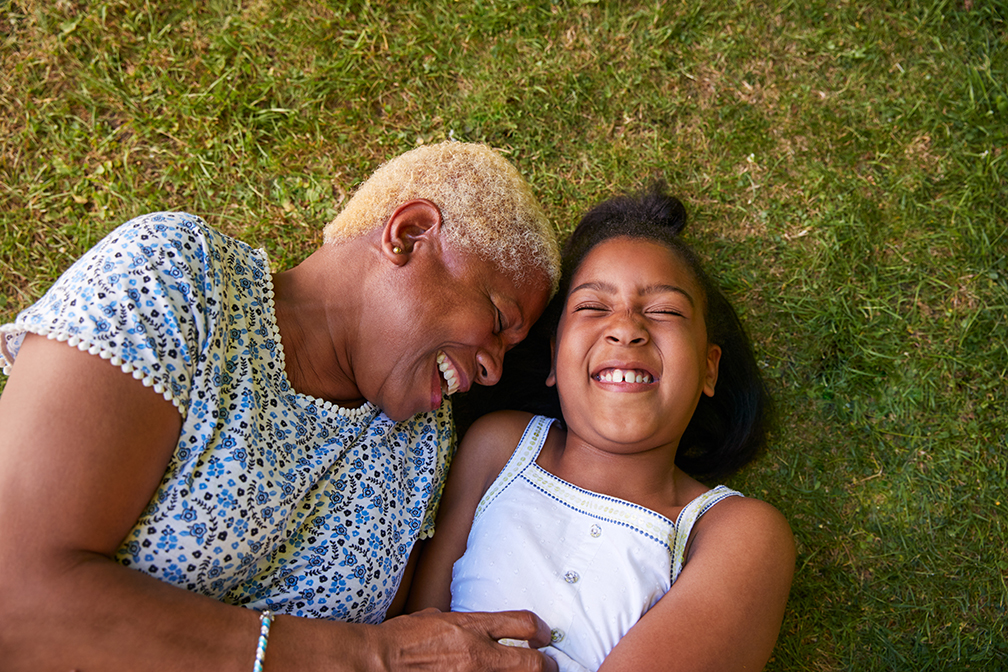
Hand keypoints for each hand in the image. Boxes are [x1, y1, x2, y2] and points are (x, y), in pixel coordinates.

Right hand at [376, 608, 558, 671]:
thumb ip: (466, 624)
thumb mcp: (439, 617)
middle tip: (549, 665)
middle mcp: (477, 653)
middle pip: (532, 663)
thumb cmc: (404, 639)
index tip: (542, 636)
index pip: (523, 624)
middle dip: (546, 665)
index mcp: (472, 626)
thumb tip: (482, 629)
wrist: (381, 661)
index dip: (541, 630)